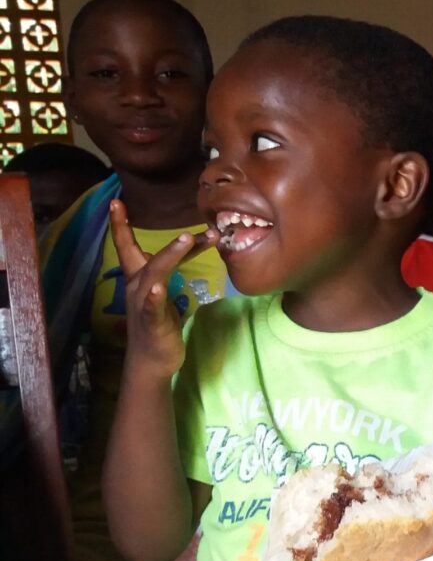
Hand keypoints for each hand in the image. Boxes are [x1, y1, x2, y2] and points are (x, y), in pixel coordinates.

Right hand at [110, 200, 216, 381]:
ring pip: (155, 275)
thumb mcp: (163, 289)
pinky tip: (158, 288)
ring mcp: (144, 304)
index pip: (128, 247)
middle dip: (166, 242)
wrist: (151, 360)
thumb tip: (181, 244)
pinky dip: (155, 296)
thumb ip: (168, 266)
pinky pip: (152, 306)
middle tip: (187, 228)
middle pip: (146, 258)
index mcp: (139, 279)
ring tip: (187, 240)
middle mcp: (138, 287)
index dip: (121, 225)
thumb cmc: (157, 322)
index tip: (117, 201)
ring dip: (171, 256)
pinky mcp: (152, 322)